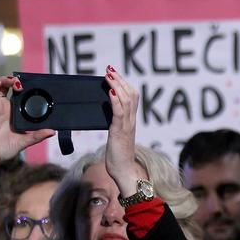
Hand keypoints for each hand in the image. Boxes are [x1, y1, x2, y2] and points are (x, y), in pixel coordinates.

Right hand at [0, 76, 52, 186]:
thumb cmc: (6, 149)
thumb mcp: (25, 141)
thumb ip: (37, 135)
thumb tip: (53, 132)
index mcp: (14, 112)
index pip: (18, 94)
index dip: (23, 87)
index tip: (32, 83)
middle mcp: (3, 107)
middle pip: (7, 87)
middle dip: (13, 81)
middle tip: (20, 81)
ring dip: (2, 80)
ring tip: (10, 80)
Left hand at [102, 66, 140, 195]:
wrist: (124, 170)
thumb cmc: (118, 156)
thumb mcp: (116, 136)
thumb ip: (114, 124)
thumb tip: (107, 115)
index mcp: (130, 121)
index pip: (132, 97)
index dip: (124, 84)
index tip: (114, 74)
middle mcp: (131, 121)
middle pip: (131, 94)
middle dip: (120, 80)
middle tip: (110, 69)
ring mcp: (126, 126)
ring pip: (126, 100)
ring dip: (117, 86)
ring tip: (108, 76)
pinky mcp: (119, 131)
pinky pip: (119, 113)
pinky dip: (116, 101)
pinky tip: (111, 93)